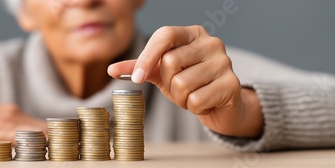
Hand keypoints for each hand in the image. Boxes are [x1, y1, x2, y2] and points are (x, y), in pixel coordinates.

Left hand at [108, 25, 262, 136]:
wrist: (220, 106)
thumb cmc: (189, 83)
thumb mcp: (161, 73)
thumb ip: (139, 68)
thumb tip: (111, 69)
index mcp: (192, 34)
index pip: (165, 35)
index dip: (147, 56)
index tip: (137, 79)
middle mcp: (211, 43)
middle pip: (170, 62)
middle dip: (168, 83)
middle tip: (177, 89)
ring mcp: (224, 62)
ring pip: (183, 83)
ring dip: (180, 98)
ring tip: (191, 96)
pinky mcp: (232, 85)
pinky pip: (196, 100)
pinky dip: (193, 108)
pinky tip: (203, 102)